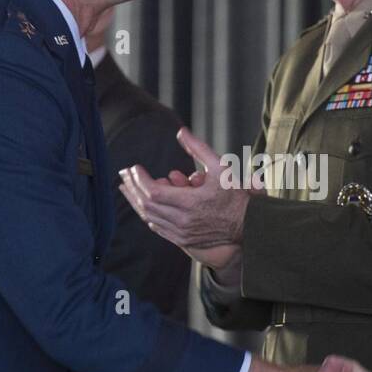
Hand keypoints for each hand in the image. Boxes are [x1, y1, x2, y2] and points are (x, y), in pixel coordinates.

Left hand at [118, 126, 256, 252]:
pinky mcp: (183, 240)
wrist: (247, 225)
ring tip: (126, 188)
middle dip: (132, 188)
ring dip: (135, 201)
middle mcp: (183, 220)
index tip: (134, 168)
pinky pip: (158, 227)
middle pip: (147, 204)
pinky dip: (147, 215)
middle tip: (124, 175)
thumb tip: (181, 132)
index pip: (153, 191)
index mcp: (191, 202)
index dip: (140, 179)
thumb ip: (198, 149)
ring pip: (149, 217)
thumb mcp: (220, 167)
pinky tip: (142, 205)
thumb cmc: (235, 195)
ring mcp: (182, 233)